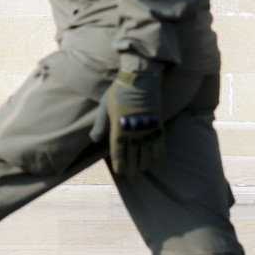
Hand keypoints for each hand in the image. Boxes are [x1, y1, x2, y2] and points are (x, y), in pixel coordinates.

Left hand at [105, 64, 165, 178]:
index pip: (118, 153)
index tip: (120, 172)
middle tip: (132, 175)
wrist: (140, 79)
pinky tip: (158, 160)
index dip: (120, 164)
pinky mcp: (157, 125)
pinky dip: (159, 153)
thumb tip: (94, 140)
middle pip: (133, 156)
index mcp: (118, 130)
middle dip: (132, 167)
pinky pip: (160, 144)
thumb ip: (100, 124)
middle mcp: (132, 133)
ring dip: (144, 163)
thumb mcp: (104, 106)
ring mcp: (146, 130)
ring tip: (143, 170)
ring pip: (146, 153)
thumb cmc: (119, 91)